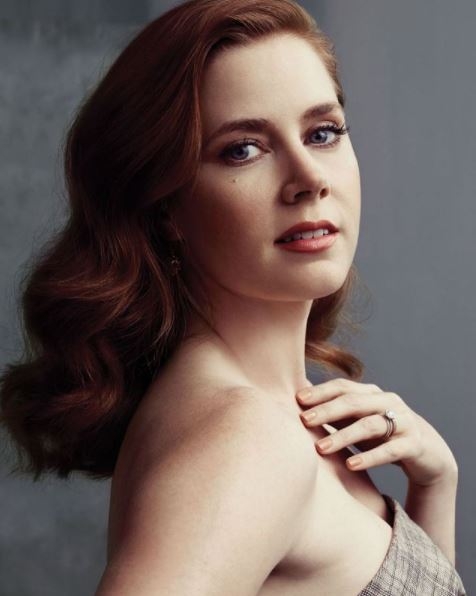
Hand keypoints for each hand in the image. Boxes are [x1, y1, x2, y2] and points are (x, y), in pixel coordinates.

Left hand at [295, 378, 457, 486]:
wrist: (427, 453)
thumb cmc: (382, 434)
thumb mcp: (357, 421)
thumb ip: (334, 412)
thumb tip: (296, 403)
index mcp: (371, 393)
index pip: (343, 387)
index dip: (320, 392)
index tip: (297, 400)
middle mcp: (388, 402)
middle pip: (354, 402)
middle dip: (327, 410)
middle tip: (303, 421)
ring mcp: (403, 421)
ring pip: (370, 425)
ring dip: (343, 436)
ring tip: (320, 449)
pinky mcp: (414, 444)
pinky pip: (391, 450)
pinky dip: (370, 457)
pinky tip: (350, 465)